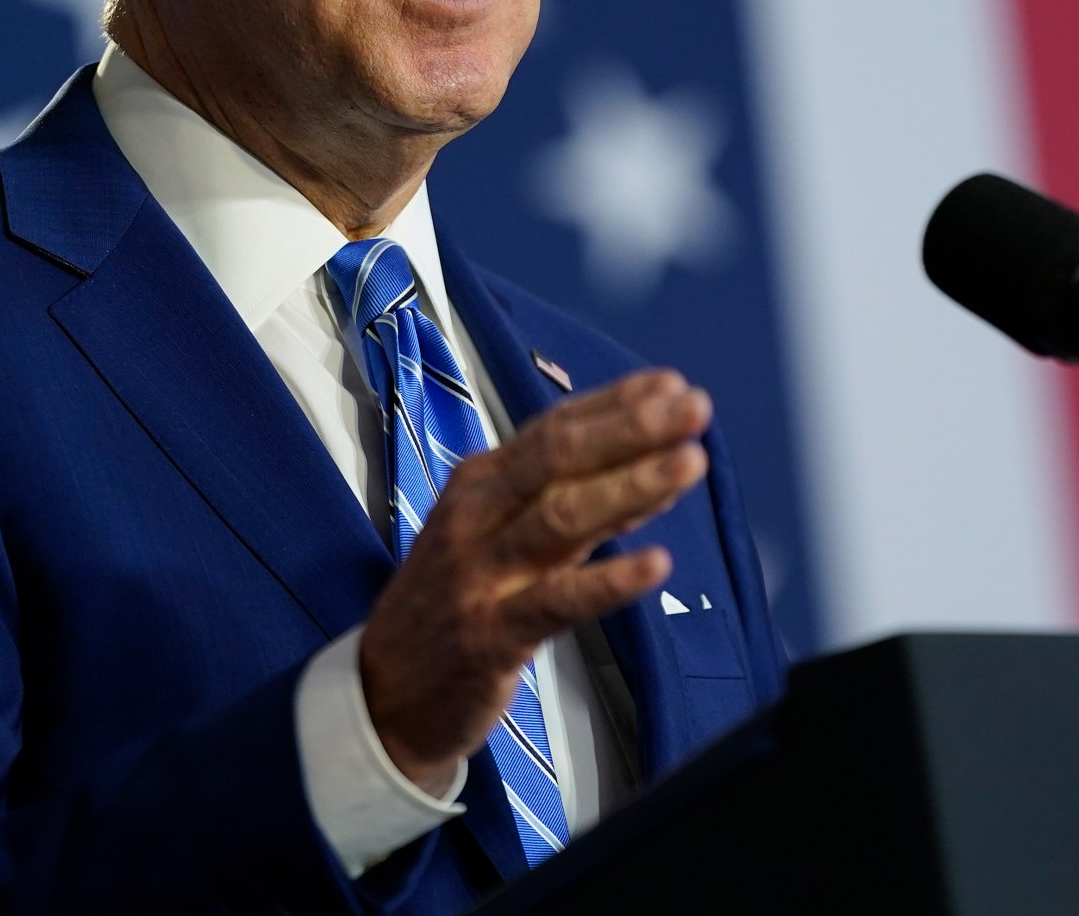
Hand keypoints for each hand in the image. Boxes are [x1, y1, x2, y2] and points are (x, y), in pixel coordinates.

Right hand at [358, 369, 710, 793]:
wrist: (384, 694)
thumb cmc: (454, 602)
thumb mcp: (502, 537)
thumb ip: (572, 501)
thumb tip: (654, 463)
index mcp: (480, 483)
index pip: (553, 428)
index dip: (615, 404)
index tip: (672, 384)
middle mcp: (478, 516)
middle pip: (557, 459)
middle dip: (629, 428)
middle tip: (693, 407)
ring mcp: (481, 574)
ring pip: (560, 518)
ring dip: (630, 486)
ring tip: (690, 463)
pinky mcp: (491, 636)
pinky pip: (557, 601)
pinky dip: (609, 581)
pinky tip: (656, 564)